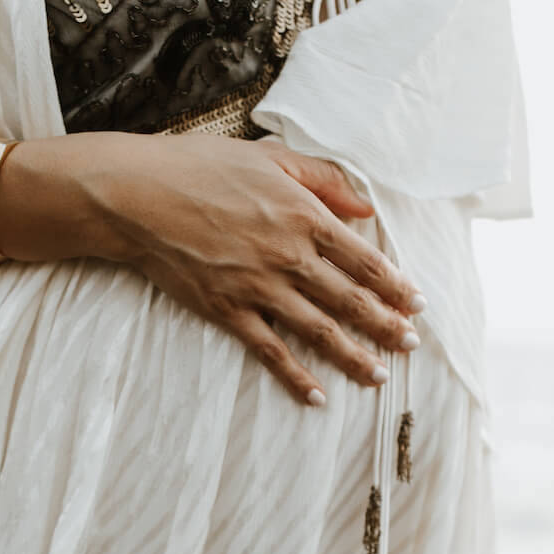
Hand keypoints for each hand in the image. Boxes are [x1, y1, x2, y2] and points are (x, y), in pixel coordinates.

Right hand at [79, 132, 425, 404]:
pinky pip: (271, 350)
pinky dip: (296, 376)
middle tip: (412, 345)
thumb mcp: (269, 157)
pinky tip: (317, 396)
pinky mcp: (227, 309)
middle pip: (351, 299)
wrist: (138, 194)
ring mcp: (258, 286)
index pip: (364, 260)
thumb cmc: (201, 167)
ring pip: (320, 329)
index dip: (395, 285)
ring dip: (354, 356)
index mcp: (303, 215)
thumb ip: (323, 180)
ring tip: (379, 376)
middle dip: (387, 325)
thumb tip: (365, 209)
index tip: (416, 303)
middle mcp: (288, 254)